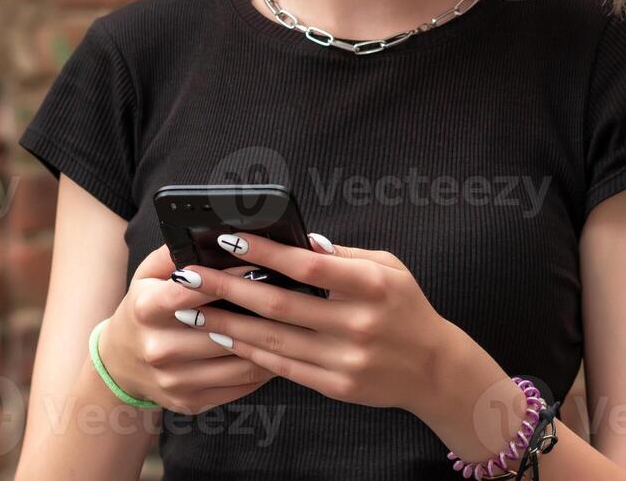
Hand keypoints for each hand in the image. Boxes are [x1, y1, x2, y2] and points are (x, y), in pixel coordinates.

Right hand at [98, 243, 275, 415]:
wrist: (120, 365)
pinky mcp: (190, 401)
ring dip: (270, 342)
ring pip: (239, 360)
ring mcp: (174, 379)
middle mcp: (158, 347)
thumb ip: (173, 253)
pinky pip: (240, 385)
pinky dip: (263, 368)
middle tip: (290, 296)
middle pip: (223, 328)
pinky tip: (278, 351)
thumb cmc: (142, 310)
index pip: (192, 291)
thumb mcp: (146, 276)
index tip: (260, 266)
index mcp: (146, 309)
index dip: (229, 278)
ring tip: (292, 323)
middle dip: (259, 311)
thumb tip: (209, 234)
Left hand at [168, 231, 448, 413]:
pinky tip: (226, 337)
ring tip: (195, 308)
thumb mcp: (388, 267)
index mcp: (373, 285)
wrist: (434, 370)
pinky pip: (284, 367)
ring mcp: (347, 359)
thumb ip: (343, 254)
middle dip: (229, 287)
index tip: (228, 239)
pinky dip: (251, 352)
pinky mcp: (337, 387)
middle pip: (281, 304)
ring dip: (229, 323)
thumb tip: (301, 239)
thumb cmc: (406, 307)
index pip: (309, 265)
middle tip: (191, 275)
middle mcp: (358, 324)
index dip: (265, 251)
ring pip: (274, 339)